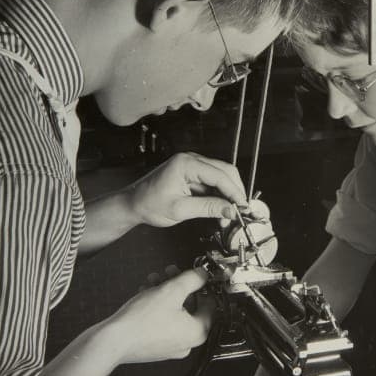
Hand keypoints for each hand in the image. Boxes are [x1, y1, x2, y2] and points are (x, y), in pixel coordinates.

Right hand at [106, 267, 214, 363]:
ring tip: (156, 280)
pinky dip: (157, 305)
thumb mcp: (171, 291)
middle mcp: (186, 342)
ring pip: (174, 312)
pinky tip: (147, 292)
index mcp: (197, 332)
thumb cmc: (141, 322)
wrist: (113, 340)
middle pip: (190, 307)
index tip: (196, 276)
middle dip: (179, 285)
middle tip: (172, 273)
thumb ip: (191, 279)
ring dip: (166, 292)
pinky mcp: (154, 345)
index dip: (203, 285)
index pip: (210, 305)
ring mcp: (169, 346)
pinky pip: (162, 320)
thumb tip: (202, 274)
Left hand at [128, 152, 253, 227]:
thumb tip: (230, 210)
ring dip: (227, 195)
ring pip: (221, 177)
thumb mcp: (180, 209)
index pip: (220, 175)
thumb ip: (208, 208)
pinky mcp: (192, 174)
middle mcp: (191, 160)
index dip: (235, 192)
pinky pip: (212, 183)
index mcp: (186, 164)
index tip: (243, 207)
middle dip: (234, 192)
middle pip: (224, 172)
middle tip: (240, 211)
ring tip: (228, 215)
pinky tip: (220, 210)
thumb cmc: (148, 204)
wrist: (132, 204)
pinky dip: (219, 196)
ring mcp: (192, 166)